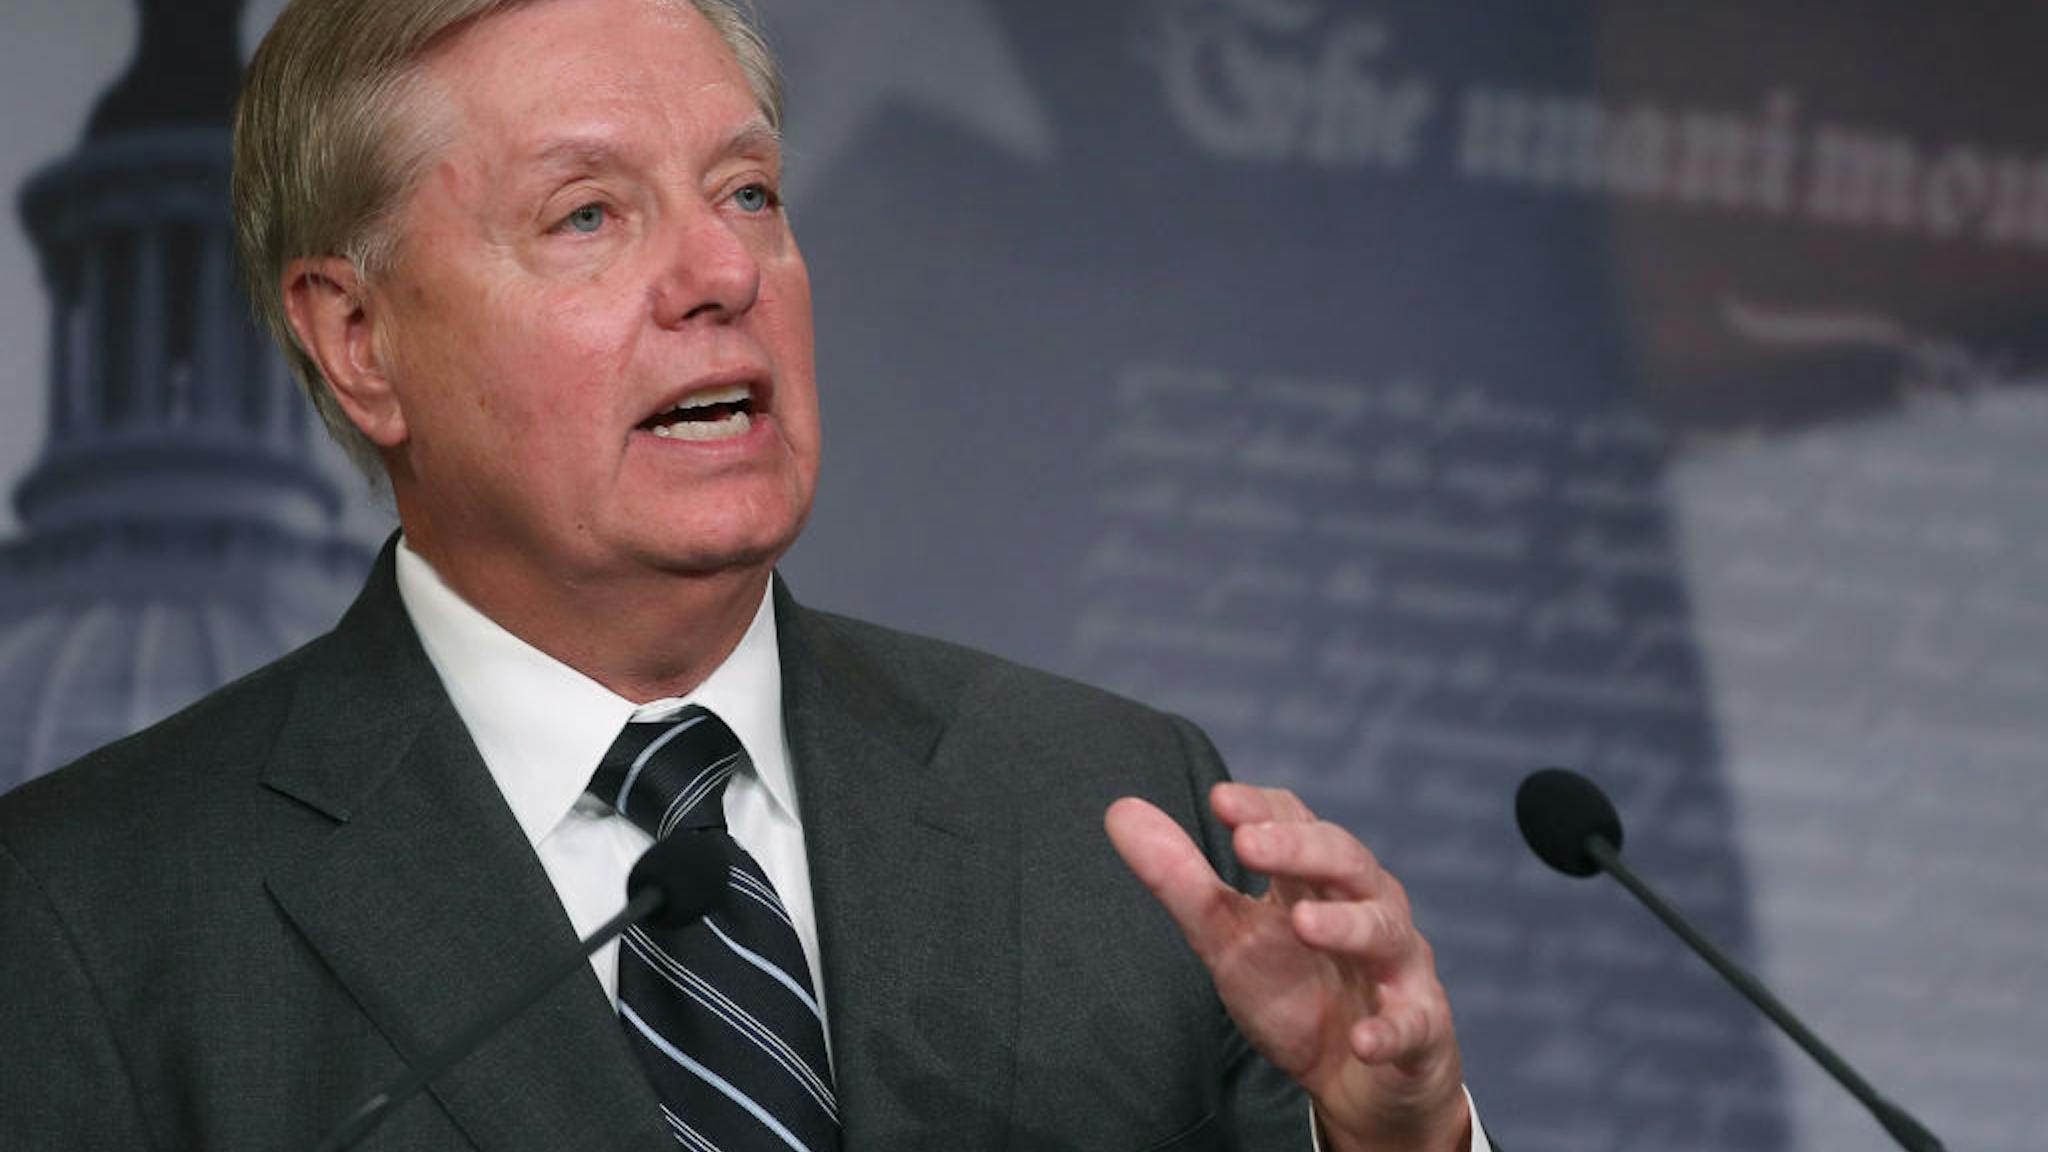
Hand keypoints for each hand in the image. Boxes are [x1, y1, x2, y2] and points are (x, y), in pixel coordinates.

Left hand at [1106, 784, 1469, 1151]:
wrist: (1356, 1082)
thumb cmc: (1294, 991)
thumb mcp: (1227, 938)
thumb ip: (1179, 879)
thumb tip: (1118, 808)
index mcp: (1318, 880)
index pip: (1298, 822)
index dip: (1262, 810)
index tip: (1219, 800)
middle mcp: (1367, 908)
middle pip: (1345, 860)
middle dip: (1300, 848)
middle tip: (1248, 843)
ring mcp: (1398, 968)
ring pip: (1384, 931)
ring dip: (1347, 925)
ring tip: (1301, 922)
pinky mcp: (1419, 1029)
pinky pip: (1411, 1026)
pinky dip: (1391, 1030)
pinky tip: (1365, 1040)